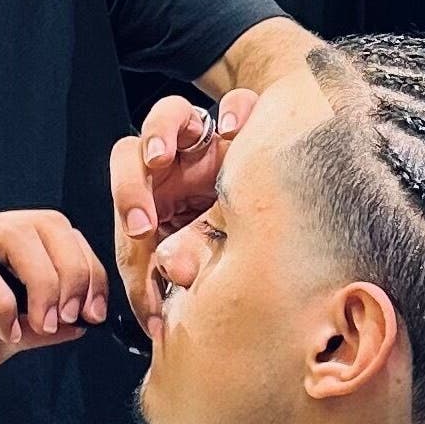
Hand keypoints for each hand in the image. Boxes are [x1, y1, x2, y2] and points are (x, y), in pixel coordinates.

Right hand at [0, 210, 108, 390]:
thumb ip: (35, 330)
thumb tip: (84, 325)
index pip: (57, 234)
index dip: (87, 269)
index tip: (95, 314)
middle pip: (45, 225)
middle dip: (75, 271)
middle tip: (74, 316)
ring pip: (15, 236)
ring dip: (44, 281)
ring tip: (43, 322)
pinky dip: (2, 301)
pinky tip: (4, 329)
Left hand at [109, 90, 257, 336]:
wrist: (300, 197)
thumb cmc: (239, 234)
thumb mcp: (204, 257)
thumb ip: (176, 279)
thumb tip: (157, 320)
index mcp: (155, 194)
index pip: (125, 204)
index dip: (125, 233)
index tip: (139, 247)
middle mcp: (175, 161)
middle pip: (129, 154)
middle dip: (127, 188)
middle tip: (141, 225)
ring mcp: (206, 138)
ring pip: (167, 114)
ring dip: (158, 134)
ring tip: (159, 159)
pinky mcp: (244, 123)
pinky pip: (234, 103)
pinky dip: (234, 111)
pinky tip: (234, 130)